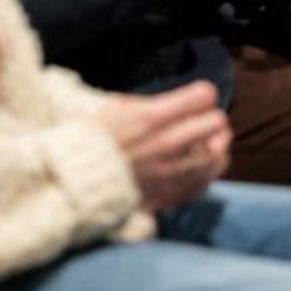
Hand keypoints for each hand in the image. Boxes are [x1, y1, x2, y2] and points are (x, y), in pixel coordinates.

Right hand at [94, 81, 229, 211]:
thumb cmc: (93, 140)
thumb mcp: (118, 107)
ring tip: (211, 143)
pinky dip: (207, 174)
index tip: (197, 97)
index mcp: (151, 118)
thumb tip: (183, 102)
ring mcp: (169, 173)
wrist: (72, 181)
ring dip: (217, 146)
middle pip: (216, 124)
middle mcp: (165, 145)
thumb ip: (154, 104)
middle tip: (207, 120)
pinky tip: (200, 167)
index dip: (202, 94)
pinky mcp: (167, 196)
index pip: (203, 96)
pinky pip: (203, 185)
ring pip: (217, 157)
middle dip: (213, 118)